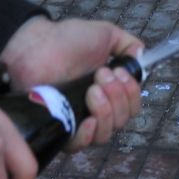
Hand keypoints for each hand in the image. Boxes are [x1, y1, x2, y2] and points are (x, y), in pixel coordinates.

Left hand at [0, 16, 145, 150]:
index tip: (120, 72)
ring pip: (106, 134)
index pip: (132, 105)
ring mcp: (78, 120)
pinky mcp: (61, 129)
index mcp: (109, 89)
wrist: (36, 46)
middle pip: (122, 120)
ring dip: (106, 111)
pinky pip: (82, 145)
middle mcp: (96, 107)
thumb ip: (127, 43)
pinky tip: (88, 119)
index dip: (132, 93)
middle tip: (101, 76)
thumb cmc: (66, 39)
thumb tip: (142, 55)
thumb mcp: (104, 34)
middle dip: (118, 97)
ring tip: (92, 89)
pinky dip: (89, 134)